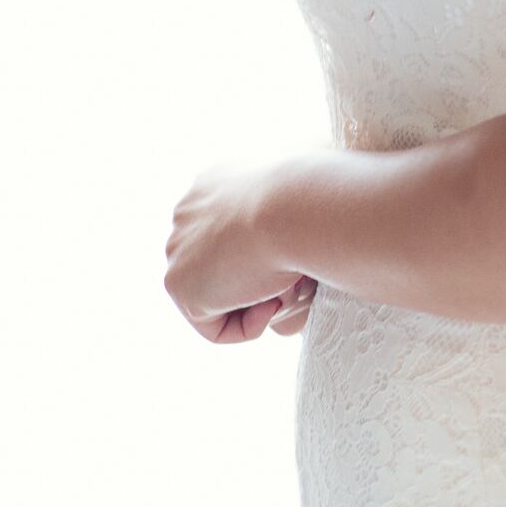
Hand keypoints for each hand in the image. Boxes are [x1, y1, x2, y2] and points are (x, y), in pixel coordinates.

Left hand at [164, 158, 315, 343]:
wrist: (302, 206)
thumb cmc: (327, 192)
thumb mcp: (323, 186)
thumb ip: (306, 203)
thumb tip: (327, 207)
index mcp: (220, 180)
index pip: (237, 231)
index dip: (274, 252)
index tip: (306, 255)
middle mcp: (191, 208)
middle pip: (226, 264)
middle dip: (264, 279)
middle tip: (302, 275)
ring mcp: (179, 245)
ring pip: (222, 294)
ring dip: (262, 298)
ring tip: (292, 283)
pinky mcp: (178, 283)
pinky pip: (216, 326)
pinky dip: (250, 324)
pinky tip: (273, 301)